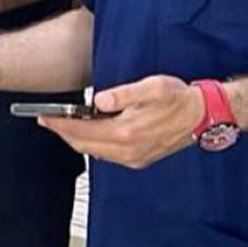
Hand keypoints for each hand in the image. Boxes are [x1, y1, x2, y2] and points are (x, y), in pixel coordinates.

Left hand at [39, 75, 204, 169]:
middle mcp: (129, 150)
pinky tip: (90, 133)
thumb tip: (98, 100)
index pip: (82, 131)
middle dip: (63, 133)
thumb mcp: (151, 87)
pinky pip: (107, 155)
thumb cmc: (179, 98)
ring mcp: (134, 157)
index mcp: (127, 132)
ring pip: (94, 152)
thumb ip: (123, 94)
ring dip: (77, 139)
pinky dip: (93, 144)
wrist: (203, 116)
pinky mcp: (139, 159)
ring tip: (65, 125)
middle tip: (48, 121)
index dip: (60, 124)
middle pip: (84, 145)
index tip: (44, 117)